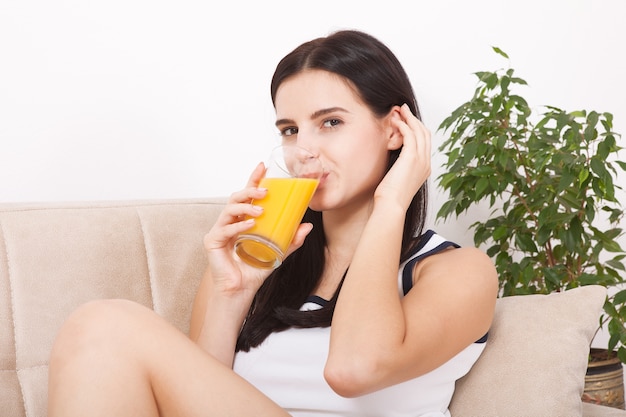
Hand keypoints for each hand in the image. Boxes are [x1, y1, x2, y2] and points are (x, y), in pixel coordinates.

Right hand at [203, 163, 312, 297]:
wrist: (241, 290)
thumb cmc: (255, 269)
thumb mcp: (278, 252)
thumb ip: (291, 239)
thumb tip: (308, 226)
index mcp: (242, 220)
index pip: (247, 195)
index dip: (253, 179)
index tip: (263, 166)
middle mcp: (229, 222)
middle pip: (236, 197)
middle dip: (250, 190)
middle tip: (266, 191)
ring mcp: (219, 231)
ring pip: (229, 210)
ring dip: (246, 207)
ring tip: (261, 209)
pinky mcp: (212, 242)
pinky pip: (225, 230)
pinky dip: (239, 226)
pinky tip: (251, 225)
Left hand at [375, 104, 431, 208]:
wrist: (392, 206)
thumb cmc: (390, 197)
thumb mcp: (397, 179)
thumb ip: (399, 167)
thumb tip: (392, 161)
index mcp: (424, 168)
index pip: (425, 142)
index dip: (416, 128)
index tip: (405, 120)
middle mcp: (426, 162)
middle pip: (425, 133)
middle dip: (414, 119)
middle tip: (403, 109)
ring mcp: (421, 160)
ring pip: (419, 131)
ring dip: (409, 118)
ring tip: (399, 110)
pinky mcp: (411, 158)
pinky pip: (410, 135)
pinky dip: (403, 125)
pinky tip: (395, 122)